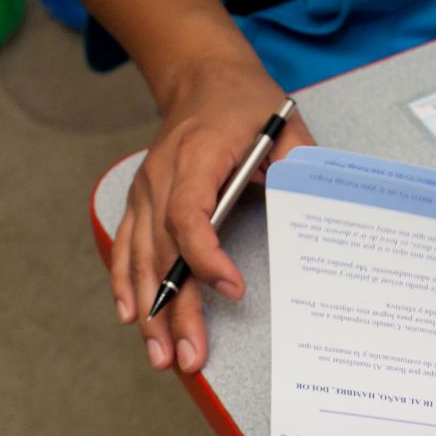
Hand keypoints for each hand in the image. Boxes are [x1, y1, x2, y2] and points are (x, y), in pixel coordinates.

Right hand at [111, 59, 313, 372]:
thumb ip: (297, 160)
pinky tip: (132, 320)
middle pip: (162, 252)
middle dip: (175, 309)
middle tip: (190, 356)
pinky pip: (126, 248)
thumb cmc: (244, 102)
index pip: (189, 215)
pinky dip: (125, 285)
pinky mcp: (141, 202)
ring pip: (139, 259)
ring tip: (164, 358)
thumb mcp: (282, 121)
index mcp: (197, 156)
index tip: (232, 289)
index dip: (206, 257)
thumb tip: (309, 200)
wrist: (202, 77)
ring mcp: (146, 191)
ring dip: (149, 312)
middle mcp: (162, 177)